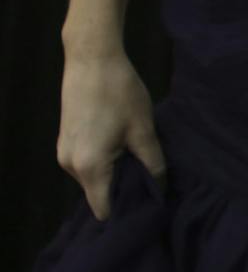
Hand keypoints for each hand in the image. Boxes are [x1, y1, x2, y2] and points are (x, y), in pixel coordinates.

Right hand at [56, 43, 163, 220]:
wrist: (92, 60)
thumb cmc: (120, 93)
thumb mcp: (143, 128)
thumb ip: (153, 163)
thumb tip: (161, 188)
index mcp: (89, 168)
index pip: (103, 210)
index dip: (126, 211)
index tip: (148, 207)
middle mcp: (70, 167)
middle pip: (97, 195)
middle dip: (122, 192)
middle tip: (149, 182)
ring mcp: (63, 155)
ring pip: (92, 180)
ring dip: (113, 174)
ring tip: (137, 160)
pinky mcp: (64, 143)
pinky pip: (85, 165)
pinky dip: (103, 163)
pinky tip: (121, 147)